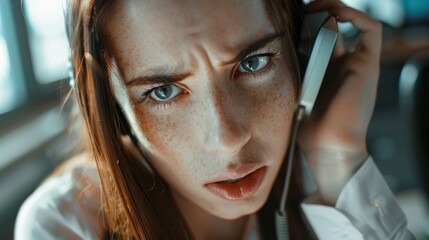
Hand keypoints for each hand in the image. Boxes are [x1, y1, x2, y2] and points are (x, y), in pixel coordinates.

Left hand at [297, 0, 381, 204]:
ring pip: (355, 22)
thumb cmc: (309, 127)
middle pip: (337, 26)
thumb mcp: (295, 91)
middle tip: (302, 9)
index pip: (323, 38)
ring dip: (335, 8)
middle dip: (320, 12)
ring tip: (315, 6)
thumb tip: (277, 51)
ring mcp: (358, 64)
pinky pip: (372, 30)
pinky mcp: (368, 65)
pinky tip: (334, 14)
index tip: (291, 19)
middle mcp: (345, 65)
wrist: (328, 146)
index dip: (310, 24)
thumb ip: (294, 72)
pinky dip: (355, 16)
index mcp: (328, 71)